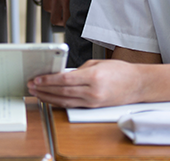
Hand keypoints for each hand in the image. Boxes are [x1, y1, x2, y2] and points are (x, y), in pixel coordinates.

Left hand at [28, 59, 142, 107]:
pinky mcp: (93, 107)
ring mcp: (93, 101)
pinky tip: (51, 99)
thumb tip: (62, 75)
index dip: (48, 80)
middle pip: (62, 92)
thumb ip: (78, 70)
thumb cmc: (120, 71)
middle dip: (44, 89)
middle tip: (31, 85)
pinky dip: (59, 102)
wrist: (137, 85)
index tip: (37, 79)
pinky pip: (72, 105)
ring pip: (65, 101)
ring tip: (36, 93)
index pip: (65, 80)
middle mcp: (92, 92)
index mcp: (93, 77)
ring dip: (48, 97)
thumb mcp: (97, 64)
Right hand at [41, 0, 77, 25]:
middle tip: (64, 18)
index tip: (72, 23)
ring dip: (55, 13)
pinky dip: (50, 5)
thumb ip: (78, 2)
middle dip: (60, 22)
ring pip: (50, 13)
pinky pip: (46, 5)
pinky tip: (55, 1)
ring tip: (60, 9)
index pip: (68, 21)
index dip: (70, 24)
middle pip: (56, 20)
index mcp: (72, 0)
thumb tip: (77, 14)